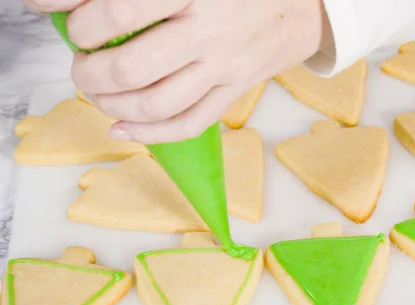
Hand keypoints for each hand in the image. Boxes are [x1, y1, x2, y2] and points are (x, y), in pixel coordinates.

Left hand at [24, 0, 329, 143]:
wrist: (302, 3)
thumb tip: (66, 0)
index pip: (120, 13)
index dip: (83, 25)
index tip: (72, 24)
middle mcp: (210, 33)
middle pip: (131, 69)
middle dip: (90, 72)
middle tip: (83, 62)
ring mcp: (224, 68)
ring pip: (156, 104)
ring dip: (112, 104)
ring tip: (97, 92)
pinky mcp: (234, 92)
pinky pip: (189, 124)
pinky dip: (149, 134)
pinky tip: (122, 127)